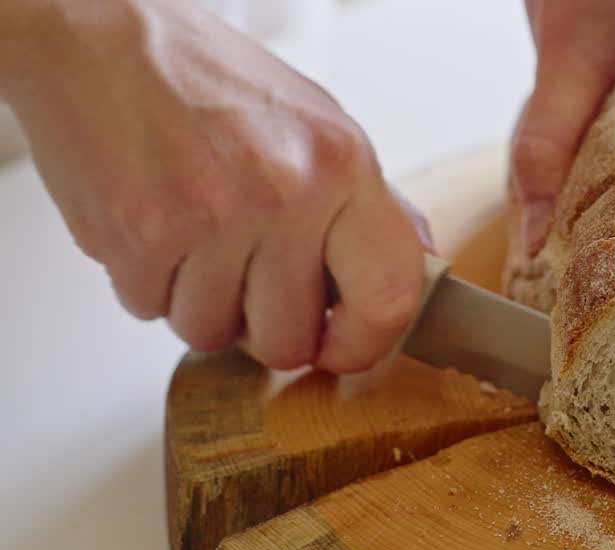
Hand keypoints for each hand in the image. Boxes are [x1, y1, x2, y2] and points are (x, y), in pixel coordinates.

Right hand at [0, 0, 430, 372]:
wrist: (95, 34)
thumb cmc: (207, 78)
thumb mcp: (318, 125)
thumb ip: (370, 207)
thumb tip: (416, 274)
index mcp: (342, 165)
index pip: (389, 297)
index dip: (366, 344)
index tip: (342, 346)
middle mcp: (283, 192)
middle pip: (288, 341)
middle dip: (265, 328)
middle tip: (250, 283)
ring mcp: (208, 217)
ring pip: (212, 334)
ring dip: (202, 304)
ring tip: (197, 240)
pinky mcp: (137, 236)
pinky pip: (151, 311)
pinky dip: (149, 284)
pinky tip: (156, 227)